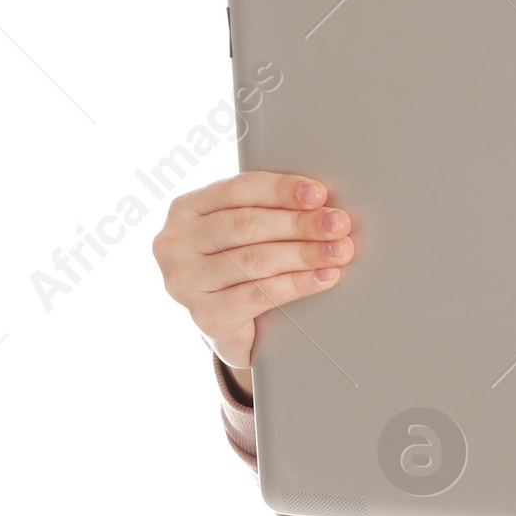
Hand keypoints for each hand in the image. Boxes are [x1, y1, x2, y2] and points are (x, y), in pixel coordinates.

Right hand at [151, 171, 356, 375]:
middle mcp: (176, 243)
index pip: (238, 189)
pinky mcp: (204, 316)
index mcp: (187, 208)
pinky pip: (258, 295)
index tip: (319, 194)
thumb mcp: (242, 231)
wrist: (228, 325)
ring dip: (304, 254)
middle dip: (299, 224)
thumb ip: (267, 209)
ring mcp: (185, 282)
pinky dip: (296, 284)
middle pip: (246, 225)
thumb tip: (323, 201)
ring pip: (254, 260)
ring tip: (339, 251)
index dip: (281, 190)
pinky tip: (323, 278)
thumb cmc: (241, 263)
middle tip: (338, 224)